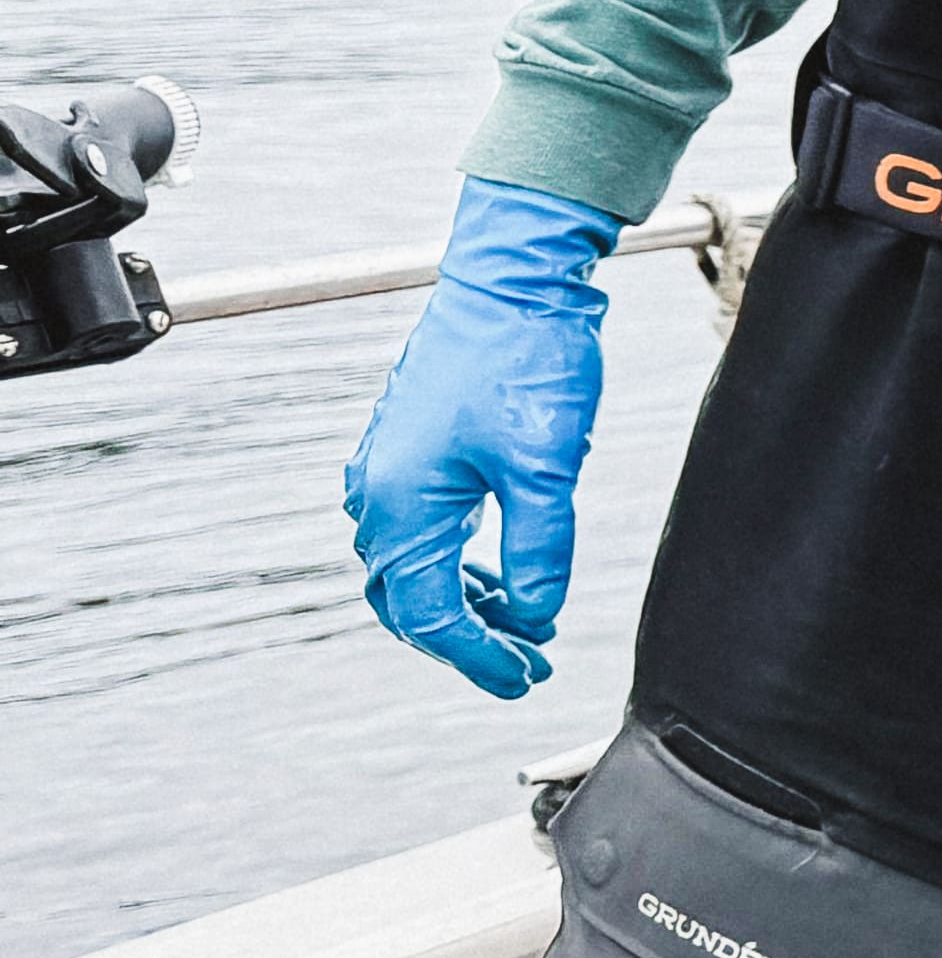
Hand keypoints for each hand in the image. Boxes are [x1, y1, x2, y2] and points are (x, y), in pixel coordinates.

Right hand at [342, 179, 618, 696]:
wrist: (514, 278)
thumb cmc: (527, 360)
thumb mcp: (545, 466)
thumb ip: (539, 549)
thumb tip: (535, 617)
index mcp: (402, 505)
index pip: (431, 614)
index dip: (479, 656)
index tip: (525, 679)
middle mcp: (380, 493)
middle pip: (410, 599)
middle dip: (469, 638)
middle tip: (528, 663)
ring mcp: (391, 469)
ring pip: (415, 567)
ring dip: (466, 602)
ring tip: (525, 624)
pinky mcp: (412, 449)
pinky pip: (424, 530)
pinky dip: (461, 562)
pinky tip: (504, 572)